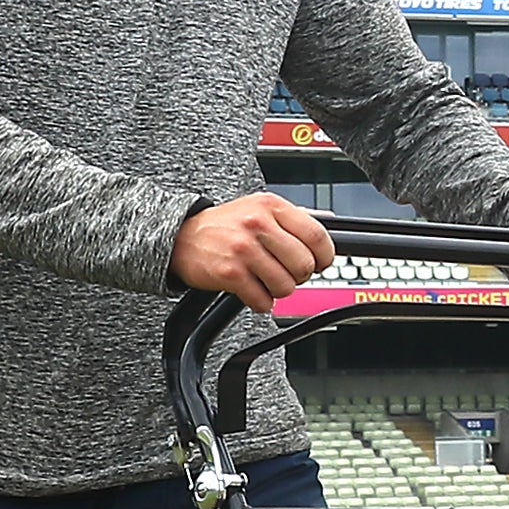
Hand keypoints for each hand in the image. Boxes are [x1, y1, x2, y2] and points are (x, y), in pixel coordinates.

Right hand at [172, 192, 335, 311]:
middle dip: (299, 276)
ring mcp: (244, 249)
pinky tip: (252, 290)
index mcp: (271, 206)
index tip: (319, 264)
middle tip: (286, 273)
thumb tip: (326, 238)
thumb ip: (291, 221)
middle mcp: (258, 224)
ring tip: (265, 281)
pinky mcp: (230, 273)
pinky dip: (261, 302)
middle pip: (304, 264)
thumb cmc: (225, 226)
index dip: (324, 256)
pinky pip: (263, 300)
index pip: (316, 235)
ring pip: (286, 286)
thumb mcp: (259, 209)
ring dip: (278, 290)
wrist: (181, 237)